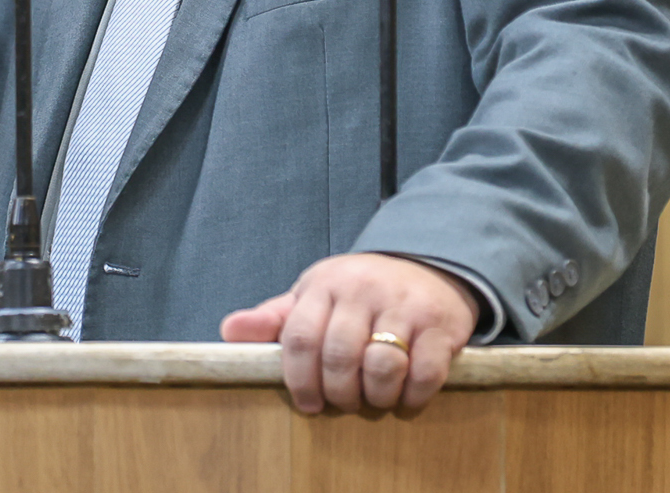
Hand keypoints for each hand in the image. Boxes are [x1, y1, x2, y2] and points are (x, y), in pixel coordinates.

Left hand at [219, 252, 475, 412]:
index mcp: (325, 283)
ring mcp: (404, 304)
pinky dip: (412, 395)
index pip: (299, 337)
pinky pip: (423, 373)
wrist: (427, 265)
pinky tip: (405, 394)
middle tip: (343, 402)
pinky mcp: (440, 323)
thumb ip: (275, 318)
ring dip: (375, 397)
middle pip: (338, 357)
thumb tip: (228, 331)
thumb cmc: (359, 292)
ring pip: (381, 367)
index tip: (308, 403)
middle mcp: (363, 289)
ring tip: (373, 398)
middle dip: (338, 393)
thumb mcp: (314, 296)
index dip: (299, 379)